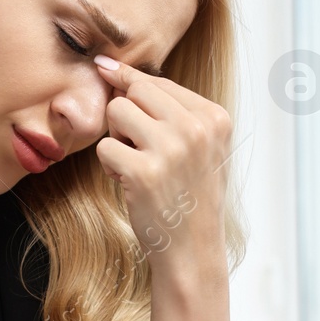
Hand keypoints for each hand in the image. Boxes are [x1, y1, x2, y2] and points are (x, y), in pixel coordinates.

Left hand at [91, 54, 231, 273]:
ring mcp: (170, 149)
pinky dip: (110, 166)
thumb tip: (114, 70)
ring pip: (116, 112)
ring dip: (116, 138)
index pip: (158, 81)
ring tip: (135, 163)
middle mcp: (196, 128)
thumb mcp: (201, 147)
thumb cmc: (190, 196)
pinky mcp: (143, 172)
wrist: (192, 250)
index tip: (108, 74)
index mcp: (214, 117)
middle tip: (138, 146)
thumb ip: (171, 110)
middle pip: (134, 91)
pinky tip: (130, 183)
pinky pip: (105, 147)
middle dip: (125, 114)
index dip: (131, 86)